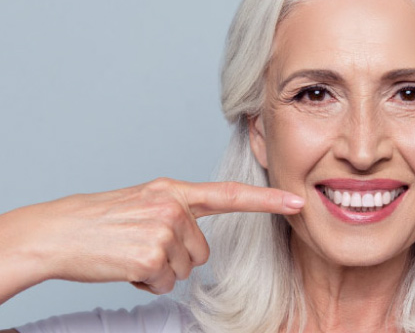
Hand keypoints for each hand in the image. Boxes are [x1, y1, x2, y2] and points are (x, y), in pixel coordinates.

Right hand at [0, 178, 303, 300]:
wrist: (59, 231)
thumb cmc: (102, 220)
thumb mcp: (145, 201)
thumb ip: (179, 210)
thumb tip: (200, 241)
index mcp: (174, 191)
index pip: (230, 195)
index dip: (267, 201)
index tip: (297, 202)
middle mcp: (174, 206)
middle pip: (202, 250)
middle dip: (176, 257)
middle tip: (141, 245)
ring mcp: (164, 230)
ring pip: (185, 269)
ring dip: (159, 270)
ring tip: (130, 252)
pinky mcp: (152, 255)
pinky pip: (164, 283)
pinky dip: (145, 282)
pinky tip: (125, 265)